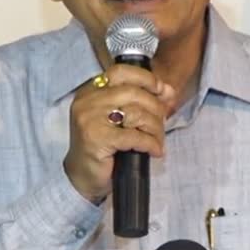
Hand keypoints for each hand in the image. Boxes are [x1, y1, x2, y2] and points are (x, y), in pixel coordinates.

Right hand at [63, 63, 176, 203]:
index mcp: (91, 91)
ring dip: (155, 127)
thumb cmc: (103, 146)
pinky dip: (150, 143)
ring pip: (136, 113)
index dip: (145, 78)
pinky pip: (134, 136)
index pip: (121, 72)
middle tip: (162, 122)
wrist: (81, 177)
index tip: (162, 90)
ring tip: (158, 139)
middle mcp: (87, 101)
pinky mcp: (97, 138)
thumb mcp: (118, 118)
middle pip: (133, 92)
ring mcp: (90, 119)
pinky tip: (155, 150)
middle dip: (155, 107)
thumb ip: (139, 101)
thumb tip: (168, 90)